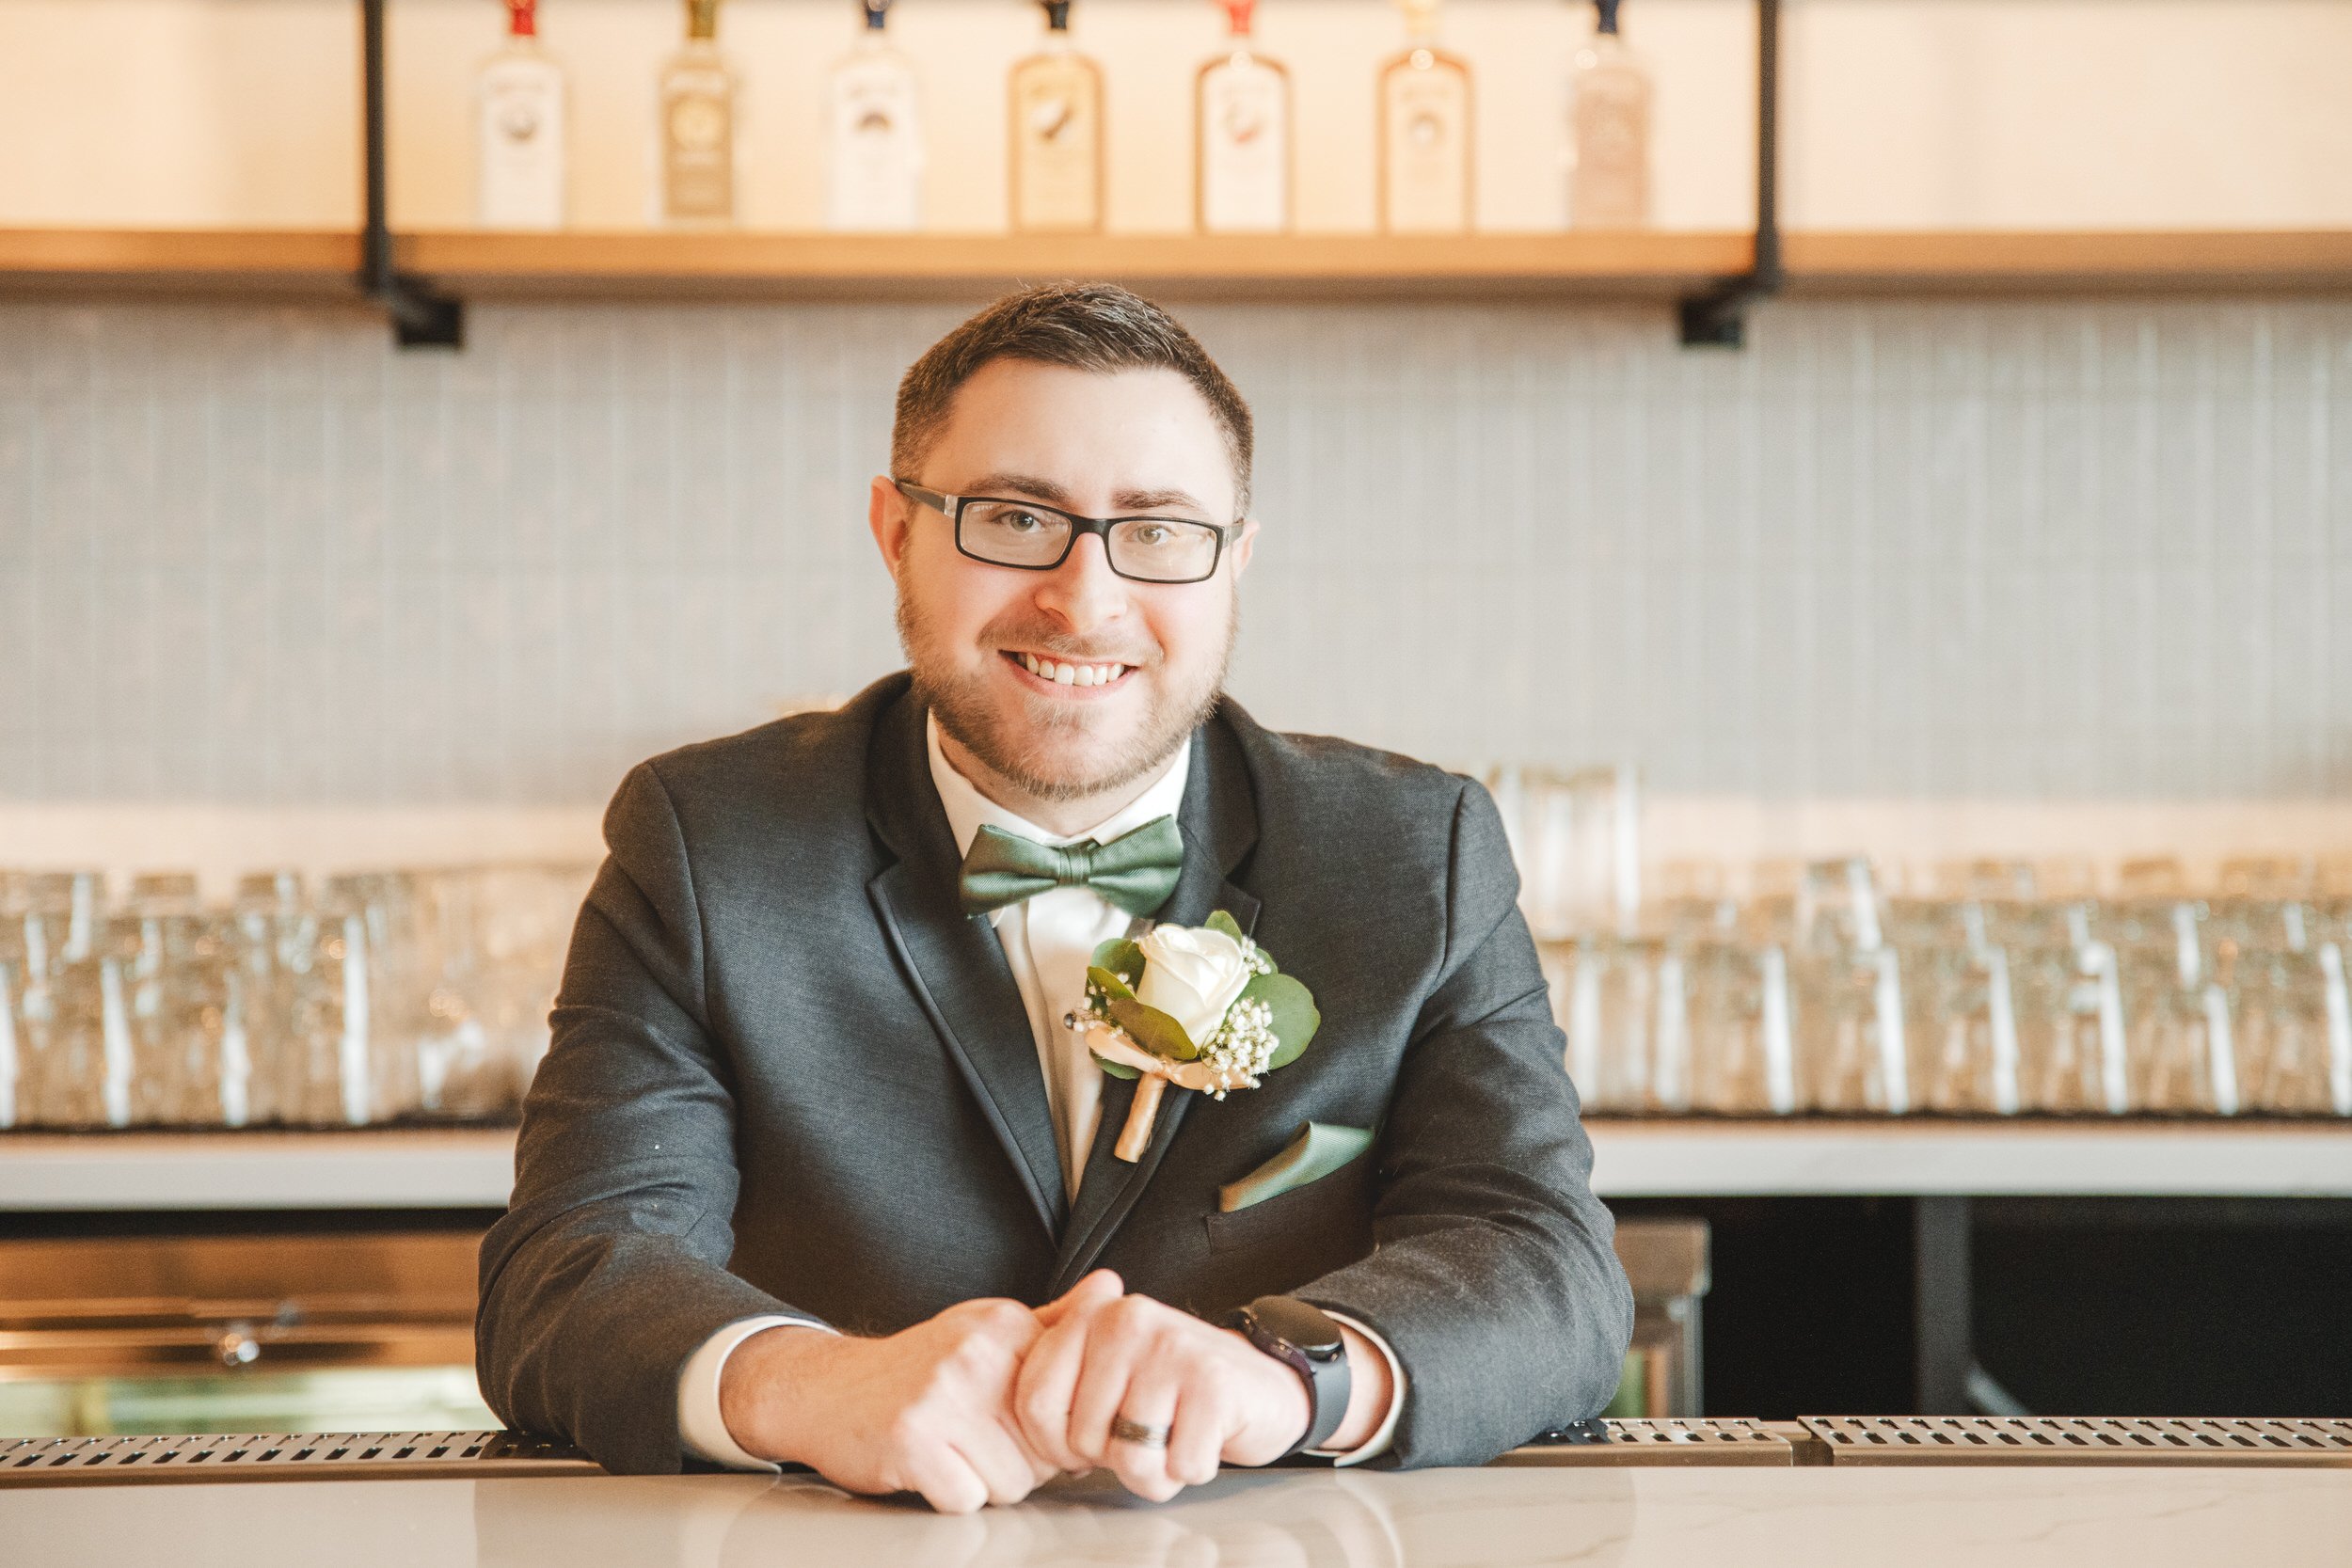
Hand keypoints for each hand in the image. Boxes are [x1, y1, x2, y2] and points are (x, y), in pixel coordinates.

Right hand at [719, 1297, 1059, 1514]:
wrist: (827, 1389)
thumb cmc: (919, 1370)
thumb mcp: (987, 1330)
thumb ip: (1054, 1320)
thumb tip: (1114, 1289)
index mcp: (1004, 1326)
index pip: (1070, 1407)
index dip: (1049, 1432)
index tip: (1016, 1425)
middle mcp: (976, 1354)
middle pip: (1044, 1452)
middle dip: (1017, 1460)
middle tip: (974, 1438)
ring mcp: (942, 1396)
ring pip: (1012, 1482)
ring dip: (985, 1482)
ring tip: (952, 1450)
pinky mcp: (912, 1440)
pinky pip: (968, 1499)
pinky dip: (950, 1495)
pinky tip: (929, 1466)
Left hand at [1012, 1270, 1310, 1502]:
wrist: (1261, 1384)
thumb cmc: (1174, 1388)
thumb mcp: (1109, 1369)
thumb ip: (1057, 1376)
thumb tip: (993, 1399)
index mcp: (1092, 1318)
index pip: (1035, 1403)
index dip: (1056, 1445)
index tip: (1085, 1443)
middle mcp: (1127, 1321)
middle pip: (1082, 1438)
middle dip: (1112, 1459)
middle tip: (1146, 1435)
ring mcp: (1171, 1348)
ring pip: (1130, 1458)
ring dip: (1156, 1471)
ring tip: (1174, 1437)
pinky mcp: (1213, 1383)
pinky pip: (1179, 1465)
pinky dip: (1192, 1469)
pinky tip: (1203, 1439)